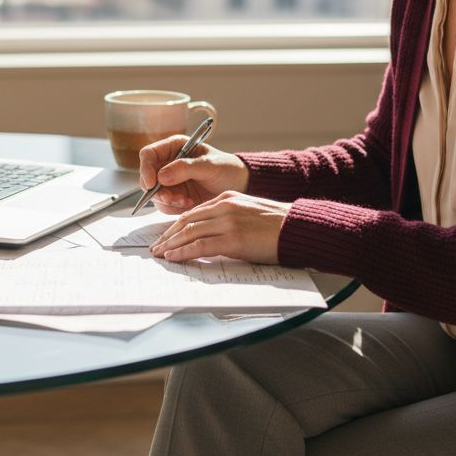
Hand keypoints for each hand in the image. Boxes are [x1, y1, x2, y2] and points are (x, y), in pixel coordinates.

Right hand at [138, 136, 249, 213]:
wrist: (239, 185)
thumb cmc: (227, 168)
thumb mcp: (209, 165)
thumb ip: (186, 168)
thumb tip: (162, 176)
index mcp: (174, 147)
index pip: (149, 154)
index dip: (146, 168)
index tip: (153, 183)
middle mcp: (168, 164)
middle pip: (147, 177)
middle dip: (157, 190)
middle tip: (172, 198)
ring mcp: (170, 182)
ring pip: (154, 194)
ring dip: (167, 201)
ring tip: (186, 201)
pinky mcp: (175, 197)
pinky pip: (164, 205)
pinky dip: (173, 208)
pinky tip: (189, 203)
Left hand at [149, 192, 288, 263]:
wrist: (298, 228)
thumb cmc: (277, 226)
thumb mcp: (248, 213)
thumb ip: (228, 219)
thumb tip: (210, 236)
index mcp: (227, 199)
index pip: (193, 212)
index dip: (176, 226)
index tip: (166, 236)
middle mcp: (224, 207)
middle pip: (187, 221)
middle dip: (168, 235)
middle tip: (156, 247)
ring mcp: (228, 222)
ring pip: (190, 232)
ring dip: (171, 244)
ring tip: (160, 254)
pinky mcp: (233, 238)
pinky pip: (201, 246)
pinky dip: (184, 252)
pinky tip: (174, 257)